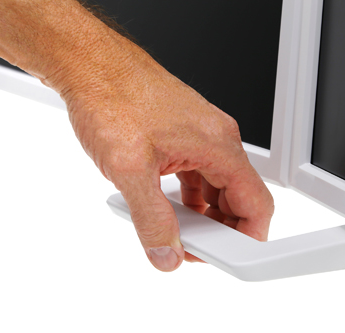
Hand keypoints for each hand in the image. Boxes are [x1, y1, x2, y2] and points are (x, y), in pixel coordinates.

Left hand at [60, 33, 274, 270]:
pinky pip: (200, 177)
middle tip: (197, 249)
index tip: (231, 256)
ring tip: (177, 230)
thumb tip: (166, 254)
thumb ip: (152, 219)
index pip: (257, 204)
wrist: (87, 63)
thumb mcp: (130, 169)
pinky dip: (189, 200)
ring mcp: (203, 138)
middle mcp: (218, 141)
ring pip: (219, 190)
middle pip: (240, 200)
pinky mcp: (185, 138)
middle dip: (222, 231)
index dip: (248, 238)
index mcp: (219, 146)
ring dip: (204, 216)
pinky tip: (166, 208)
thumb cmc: (110, 97)